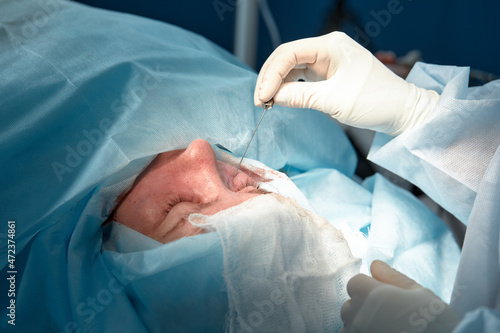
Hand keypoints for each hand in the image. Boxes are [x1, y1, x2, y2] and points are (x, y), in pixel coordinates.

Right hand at [254, 32, 438, 135]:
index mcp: (331, 45)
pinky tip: (281, 98)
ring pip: (292, 66)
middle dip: (270, 78)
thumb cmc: (374, 101)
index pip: (289, 53)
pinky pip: (302, 75)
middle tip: (260, 101)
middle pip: (287, 57)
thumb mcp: (333, 101)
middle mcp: (328, 47)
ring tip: (267, 102)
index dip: (270, 75)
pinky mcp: (329, 72)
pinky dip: (289, 87)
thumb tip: (273, 97)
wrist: (401, 111)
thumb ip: (299, 96)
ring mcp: (328, 59)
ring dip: (277, 83)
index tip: (262, 97)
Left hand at [340, 260, 458, 332]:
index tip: (385, 298)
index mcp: (371, 295)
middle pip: (349, 306)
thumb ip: (393, 277)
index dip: (369, 288)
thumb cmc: (437, 322)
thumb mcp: (421, 294)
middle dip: (363, 308)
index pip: (354, 283)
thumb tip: (374, 264)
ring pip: (349, 326)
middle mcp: (358, 315)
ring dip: (360, 326)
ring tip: (386, 329)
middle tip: (389, 317)